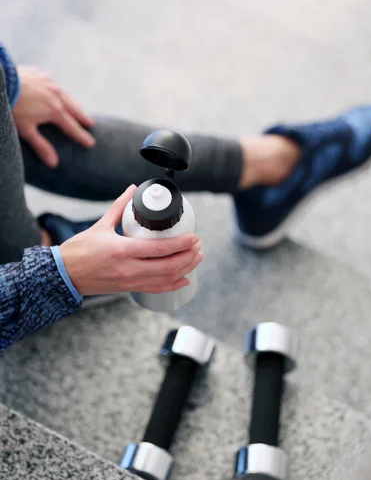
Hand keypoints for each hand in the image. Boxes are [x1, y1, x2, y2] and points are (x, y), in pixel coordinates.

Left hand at [12, 66, 95, 167]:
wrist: (2, 81)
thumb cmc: (13, 107)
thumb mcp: (26, 130)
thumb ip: (41, 146)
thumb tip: (54, 163)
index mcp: (55, 111)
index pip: (72, 127)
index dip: (81, 136)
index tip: (91, 143)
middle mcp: (57, 95)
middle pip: (74, 108)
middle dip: (83, 116)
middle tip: (90, 123)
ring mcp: (49, 82)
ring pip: (66, 94)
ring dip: (73, 102)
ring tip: (78, 107)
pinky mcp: (40, 74)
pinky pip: (52, 83)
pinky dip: (57, 90)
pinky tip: (57, 91)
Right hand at [60, 185, 203, 295]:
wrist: (64, 275)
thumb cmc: (79, 250)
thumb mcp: (100, 226)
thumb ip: (119, 207)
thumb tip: (132, 189)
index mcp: (122, 250)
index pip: (160, 249)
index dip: (181, 244)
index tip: (194, 237)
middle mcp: (129, 269)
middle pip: (168, 266)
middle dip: (188, 256)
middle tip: (198, 246)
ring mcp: (130, 281)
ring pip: (165, 279)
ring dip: (185, 270)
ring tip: (196, 259)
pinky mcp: (128, 289)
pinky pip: (155, 289)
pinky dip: (172, 285)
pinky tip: (184, 280)